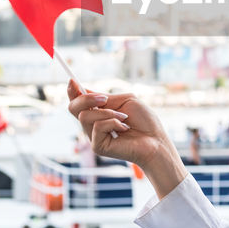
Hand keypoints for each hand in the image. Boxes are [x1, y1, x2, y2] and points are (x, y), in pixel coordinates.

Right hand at [66, 80, 187, 197]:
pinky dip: (113, 123)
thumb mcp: (125, 101)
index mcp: (98, 113)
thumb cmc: (144, 121)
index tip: (72, 80)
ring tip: (124, 118)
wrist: (156, 140)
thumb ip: (105, 97)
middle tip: (104, 99)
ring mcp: (94, 137)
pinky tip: (125, 128)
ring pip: (85, 117)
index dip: (72, 91)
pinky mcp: (98, 147)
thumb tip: (83, 89)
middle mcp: (93, 125)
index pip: (77, 102)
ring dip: (107, 112)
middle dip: (86, 99)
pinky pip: (97, 127)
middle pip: (73, 108)